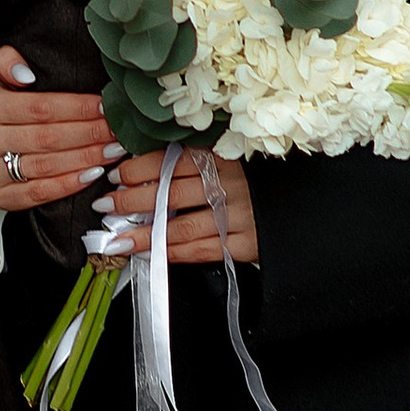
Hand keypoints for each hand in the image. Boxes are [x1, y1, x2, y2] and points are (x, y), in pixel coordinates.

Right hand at [0, 47, 113, 210]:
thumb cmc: (1, 105)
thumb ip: (7, 61)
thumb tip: (25, 73)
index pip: (40, 107)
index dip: (76, 108)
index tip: (105, 106)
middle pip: (47, 137)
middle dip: (88, 134)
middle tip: (116, 131)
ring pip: (46, 166)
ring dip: (85, 159)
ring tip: (112, 150)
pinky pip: (39, 193)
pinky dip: (69, 184)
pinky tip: (92, 174)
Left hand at [95, 143, 258, 267]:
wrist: (302, 208)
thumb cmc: (259, 180)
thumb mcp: (234, 157)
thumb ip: (198, 159)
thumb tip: (149, 167)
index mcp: (224, 156)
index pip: (173, 160)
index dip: (141, 169)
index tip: (116, 175)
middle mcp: (231, 184)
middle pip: (171, 194)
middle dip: (132, 202)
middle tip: (107, 207)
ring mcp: (239, 215)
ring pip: (181, 227)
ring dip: (144, 234)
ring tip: (118, 239)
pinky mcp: (247, 243)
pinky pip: (203, 250)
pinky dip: (173, 253)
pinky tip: (150, 254)